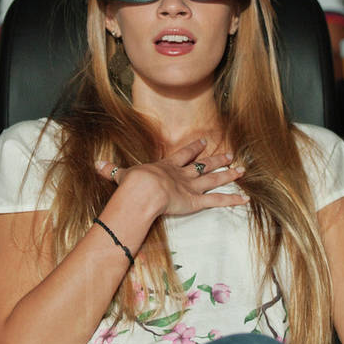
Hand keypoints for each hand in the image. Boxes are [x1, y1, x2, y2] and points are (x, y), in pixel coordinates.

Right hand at [95, 139, 249, 217]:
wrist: (143, 190)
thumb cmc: (133, 184)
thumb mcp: (121, 175)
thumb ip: (112, 171)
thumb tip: (96, 165)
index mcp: (167, 166)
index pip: (183, 155)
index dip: (194, 149)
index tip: (204, 141)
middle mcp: (182, 174)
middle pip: (203, 165)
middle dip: (217, 159)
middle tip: (230, 153)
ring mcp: (191, 187)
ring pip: (214, 179)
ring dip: (228, 174)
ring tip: (242, 169)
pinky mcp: (197, 201)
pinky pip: (218, 201)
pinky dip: (232, 200)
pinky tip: (246, 199)